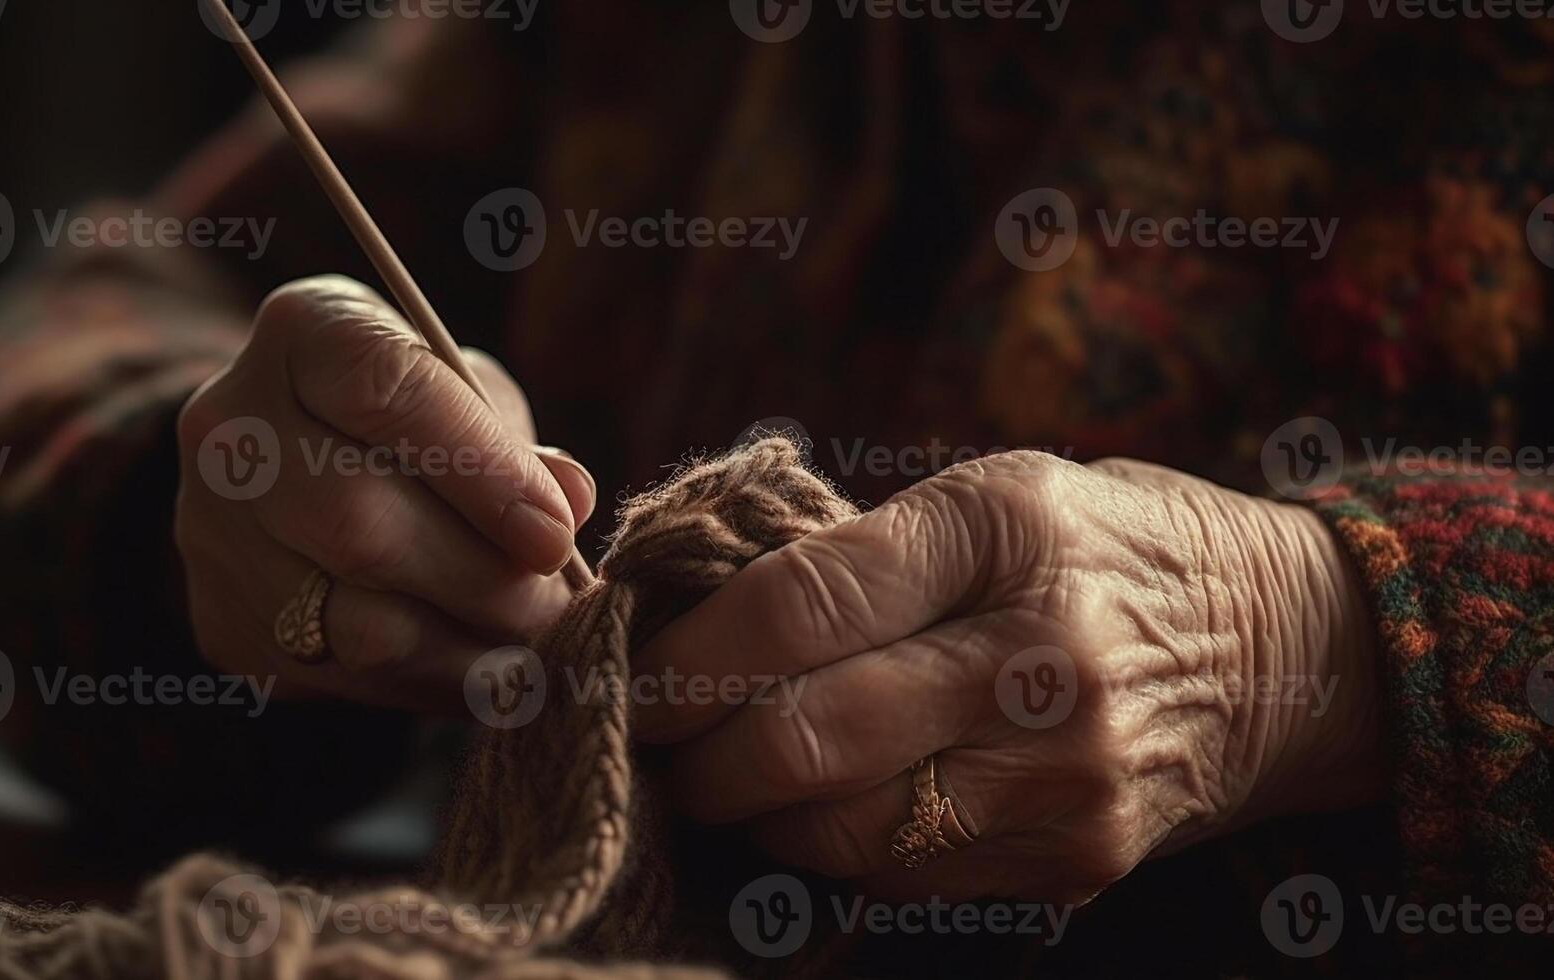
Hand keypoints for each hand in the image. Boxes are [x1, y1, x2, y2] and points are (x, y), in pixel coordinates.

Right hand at [175, 275, 593, 711]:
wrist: (293, 478)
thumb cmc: (412, 421)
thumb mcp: (470, 397)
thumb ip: (516, 443)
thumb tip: (568, 501)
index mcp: (305, 332)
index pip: (384, 390)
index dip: (482, 469)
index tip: (553, 533)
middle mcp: (234, 426)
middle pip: (359, 521)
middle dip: (483, 578)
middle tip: (558, 607)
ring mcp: (213, 531)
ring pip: (352, 620)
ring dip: (465, 645)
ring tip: (532, 645)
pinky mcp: (223, 622)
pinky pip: (346, 676)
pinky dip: (433, 683)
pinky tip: (481, 668)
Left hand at [634, 451, 1380, 903]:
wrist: (1280, 650)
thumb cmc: (1102, 548)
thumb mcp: (996, 493)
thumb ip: (856, 553)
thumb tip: (692, 615)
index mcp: (1006, 529)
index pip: (800, 605)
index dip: (687, 653)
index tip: (629, 670)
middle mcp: (1041, 657)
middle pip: (806, 736)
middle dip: (693, 753)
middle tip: (649, 740)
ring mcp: (1065, 776)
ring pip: (840, 829)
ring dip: (749, 812)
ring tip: (717, 776)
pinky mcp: (1075, 860)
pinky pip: (901, 877)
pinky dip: (831, 849)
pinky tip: (813, 810)